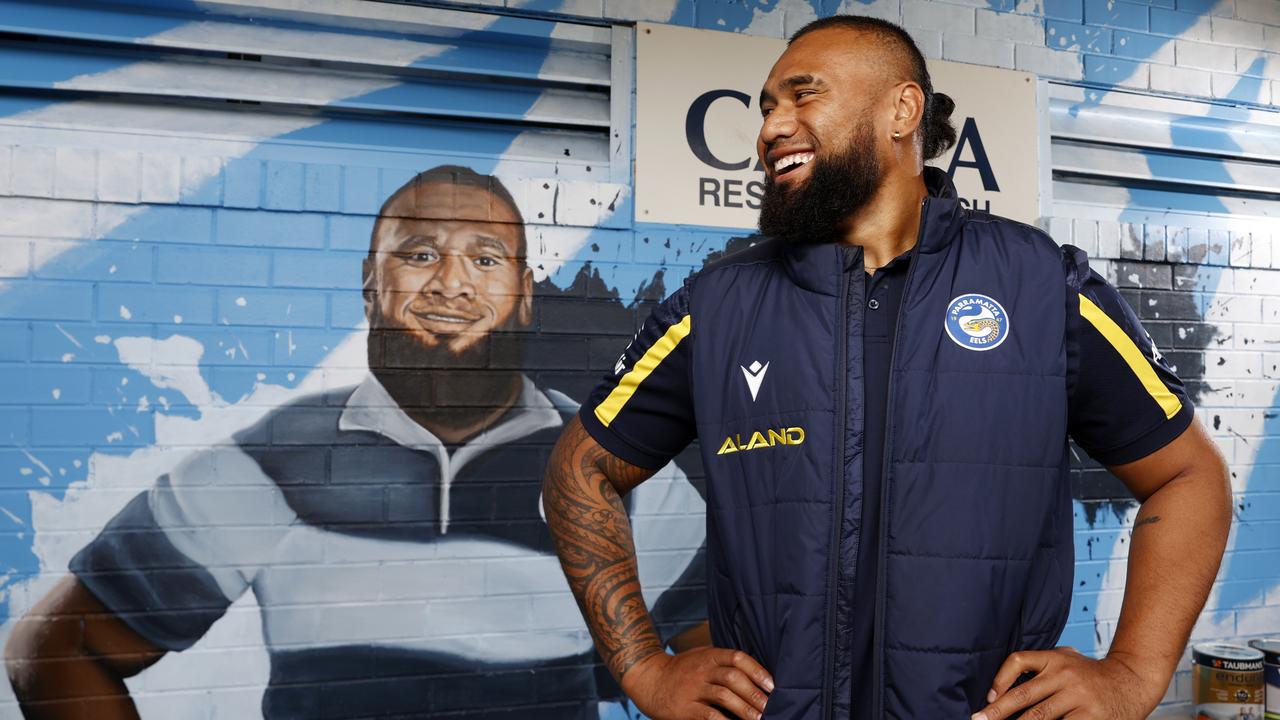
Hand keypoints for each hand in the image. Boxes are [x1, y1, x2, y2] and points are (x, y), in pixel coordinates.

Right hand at [621, 647, 773, 719]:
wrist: (649, 680)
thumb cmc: (681, 671)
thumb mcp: (701, 658)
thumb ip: (723, 663)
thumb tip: (756, 676)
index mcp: (709, 656)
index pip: (737, 658)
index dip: (757, 671)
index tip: (772, 685)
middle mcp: (702, 670)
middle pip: (733, 677)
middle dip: (754, 693)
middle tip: (770, 707)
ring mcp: (693, 688)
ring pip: (724, 696)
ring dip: (745, 709)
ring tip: (759, 719)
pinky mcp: (685, 708)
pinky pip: (709, 715)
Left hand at [972, 647, 1161, 719]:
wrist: (1132, 681)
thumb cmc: (1092, 675)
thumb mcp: (1067, 660)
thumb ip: (1041, 667)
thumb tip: (1000, 688)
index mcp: (1055, 659)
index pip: (1018, 661)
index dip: (999, 679)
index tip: (988, 698)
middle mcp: (1064, 675)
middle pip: (1023, 694)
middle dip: (997, 712)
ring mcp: (1078, 697)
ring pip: (1039, 716)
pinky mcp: (1091, 717)